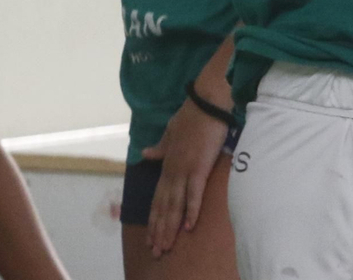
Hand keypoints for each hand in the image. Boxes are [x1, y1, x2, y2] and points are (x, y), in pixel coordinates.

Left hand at [141, 99, 231, 257]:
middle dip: (159, 230)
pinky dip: (191, 210)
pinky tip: (188, 226)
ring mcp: (184, 170)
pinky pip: (194, 193)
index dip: (153, 219)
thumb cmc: (192, 115)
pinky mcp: (199, 167)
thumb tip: (145, 154)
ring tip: (167, 246)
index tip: (150, 237)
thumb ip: (160, 147)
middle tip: (156, 251)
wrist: (207, 102)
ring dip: (170, 227)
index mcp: (166, 165)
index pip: (157, 198)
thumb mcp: (170, 132)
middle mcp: (172, 171)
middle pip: (163, 207)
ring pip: (174, 205)